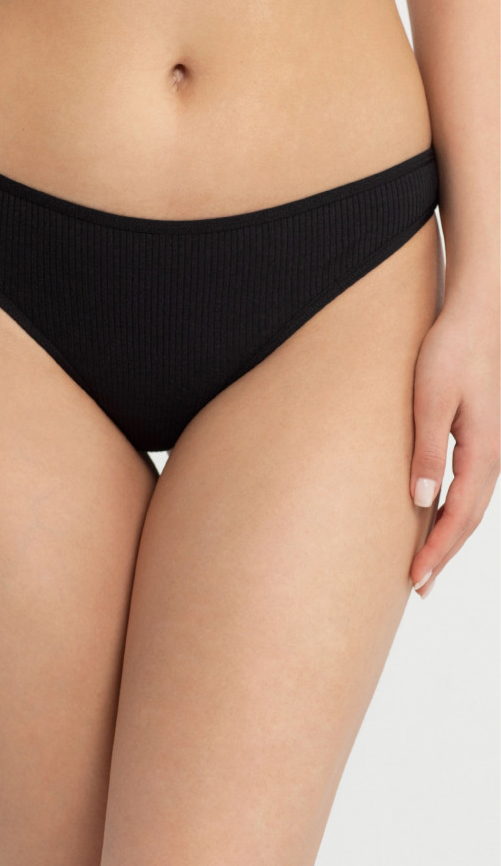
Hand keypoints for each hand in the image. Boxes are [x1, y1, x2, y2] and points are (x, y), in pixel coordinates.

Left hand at [409, 302, 499, 596]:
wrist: (475, 317)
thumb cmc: (449, 352)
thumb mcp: (431, 401)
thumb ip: (426, 451)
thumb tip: (420, 500)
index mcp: (482, 451)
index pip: (459, 516)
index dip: (437, 550)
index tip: (415, 579)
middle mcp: (492, 455)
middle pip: (469, 518)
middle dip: (443, 555)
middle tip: (418, 588)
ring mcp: (489, 446)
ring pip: (472, 504)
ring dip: (449, 536)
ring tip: (426, 563)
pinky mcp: (480, 436)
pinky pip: (470, 486)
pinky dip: (453, 510)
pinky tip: (437, 516)